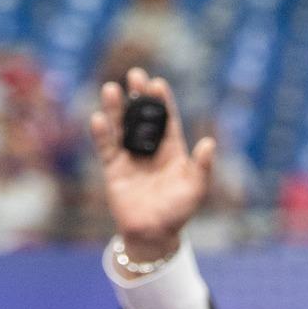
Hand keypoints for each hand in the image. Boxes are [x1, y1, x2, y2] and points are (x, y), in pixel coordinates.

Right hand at [88, 69, 216, 261]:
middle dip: (139, 96)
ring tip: (112, 88)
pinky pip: (106, 147)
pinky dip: (102, 134)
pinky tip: (98, 118)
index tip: (157, 82)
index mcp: (172, 150)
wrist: (152, 234)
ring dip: (117, 108)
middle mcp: (149, 149)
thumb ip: (202, 167)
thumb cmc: (178, 211)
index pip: (166, 120)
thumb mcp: (195, 189)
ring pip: (121, 126)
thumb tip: (209, 143)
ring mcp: (130, 157)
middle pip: (142, 117)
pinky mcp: (113, 168)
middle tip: (135, 74)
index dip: (162, 102)